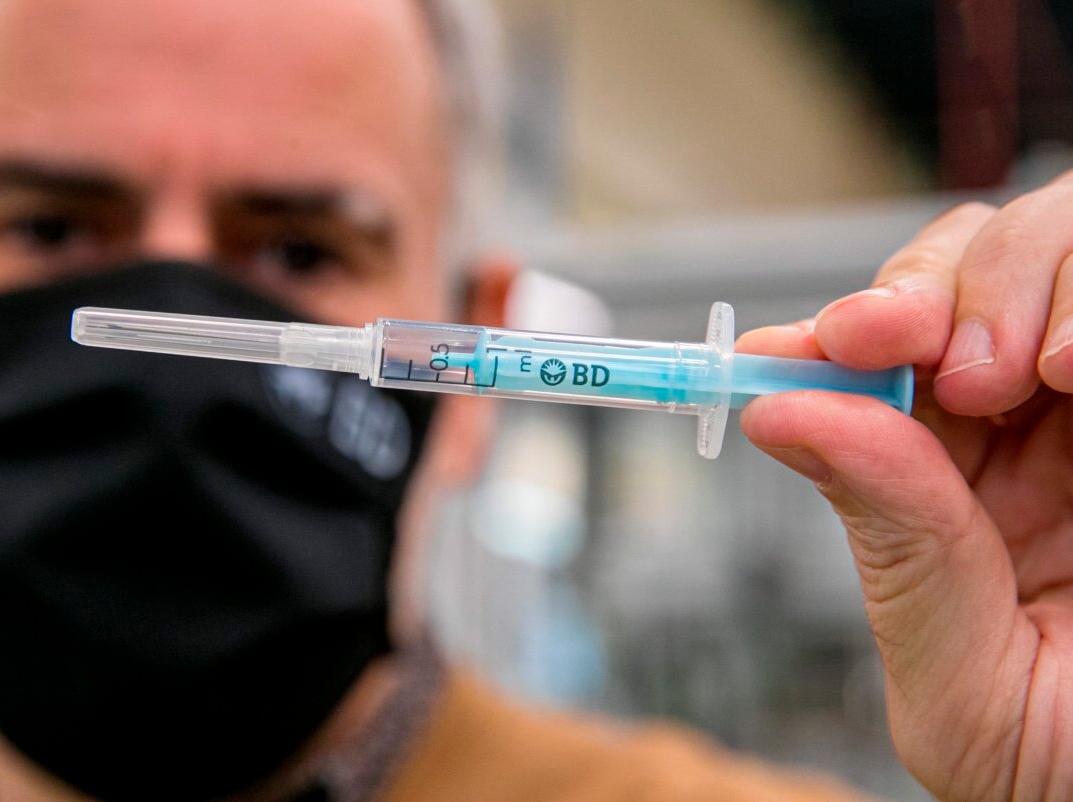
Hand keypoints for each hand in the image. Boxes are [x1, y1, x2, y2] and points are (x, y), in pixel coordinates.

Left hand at [736, 182, 1072, 800]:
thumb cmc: (1061, 769)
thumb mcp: (964, 683)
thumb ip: (891, 544)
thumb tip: (778, 411)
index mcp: (954, 485)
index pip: (882, 361)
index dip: (845, 333)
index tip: (829, 340)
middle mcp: (1035, 426)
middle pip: (966, 273)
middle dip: (932, 289)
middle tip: (922, 349)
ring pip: (1054, 244)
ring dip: (1024, 278)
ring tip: (1034, 373)